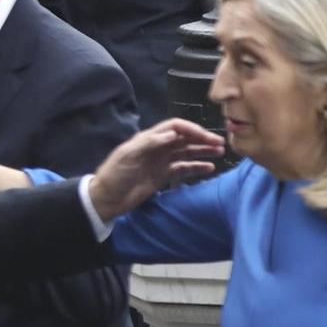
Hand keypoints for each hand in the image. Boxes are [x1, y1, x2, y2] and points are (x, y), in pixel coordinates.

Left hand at [86, 120, 225, 220]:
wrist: (107, 199)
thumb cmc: (114, 175)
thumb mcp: (128, 156)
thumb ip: (150, 143)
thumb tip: (174, 134)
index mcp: (149, 139)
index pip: (175, 127)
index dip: (191, 129)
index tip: (205, 135)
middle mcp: (158, 147)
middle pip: (185, 139)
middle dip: (202, 139)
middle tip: (220, 143)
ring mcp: (162, 161)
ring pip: (187, 152)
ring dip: (203, 151)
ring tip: (220, 152)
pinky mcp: (164, 175)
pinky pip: (184, 168)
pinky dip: (197, 167)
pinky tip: (210, 168)